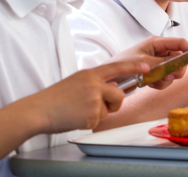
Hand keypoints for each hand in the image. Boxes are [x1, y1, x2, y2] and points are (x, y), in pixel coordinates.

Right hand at [31, 59, 149, 133]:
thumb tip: (110, 87)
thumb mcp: (77, 82)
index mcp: (90, 73)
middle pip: (119, 94)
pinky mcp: (91, 113)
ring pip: (109, 109)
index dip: (134, 66)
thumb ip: (95, 83)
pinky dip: (89, 123)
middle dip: (114, 104)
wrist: (39, 110)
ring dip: (99, 114)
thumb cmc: (56, 98)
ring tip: (81, 111)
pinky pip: (98, 121)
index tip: (147, 65)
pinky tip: (76, 118)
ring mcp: (93, 98)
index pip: (118, 67)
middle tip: (100, 107)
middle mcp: (94, 83)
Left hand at [113, 36, 187, 88]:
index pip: (180, 43)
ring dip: (165, 79)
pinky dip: (159, 84)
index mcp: (156, 42)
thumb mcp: (143, 63)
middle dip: (175, 70)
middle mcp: (158, 51)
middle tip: (168, 77)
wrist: (109, 79)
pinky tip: (149, 84)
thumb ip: (161, 63)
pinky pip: (165, 79)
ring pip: (172, 71)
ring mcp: (157, 62)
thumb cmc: (122, 65)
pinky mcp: (154, 72)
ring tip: (152, 82)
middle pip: (179, 59)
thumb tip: (176, 66)